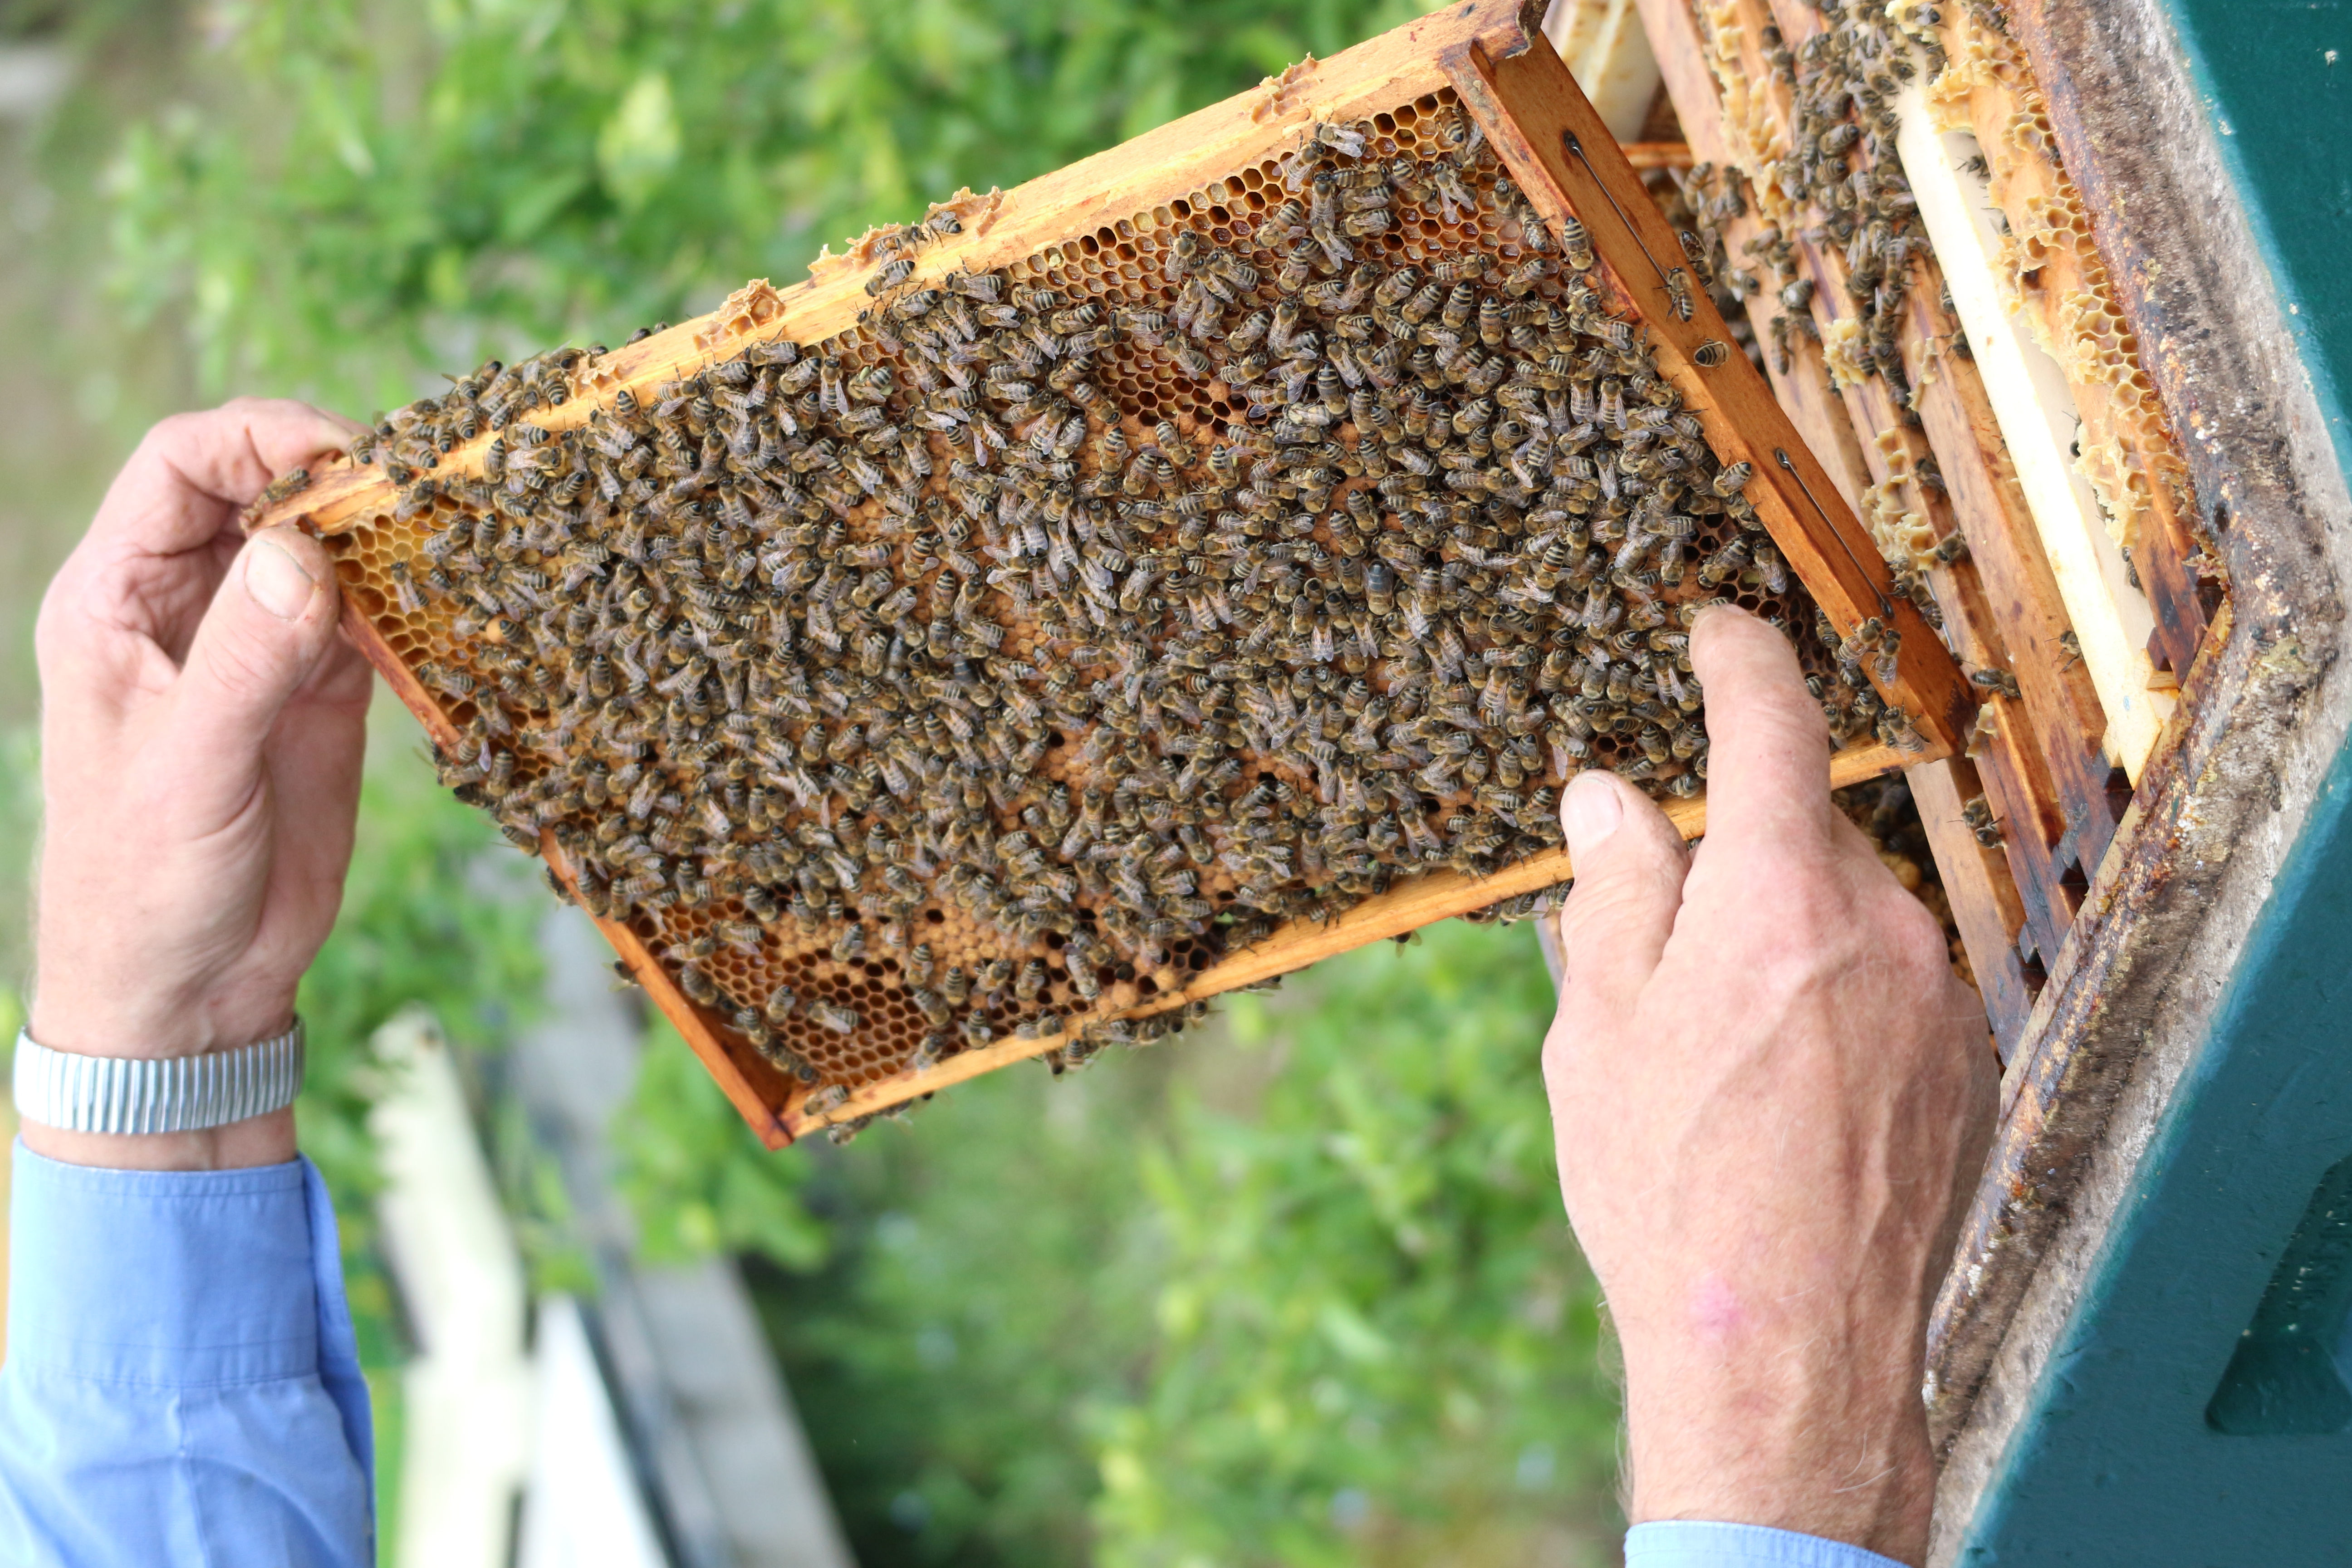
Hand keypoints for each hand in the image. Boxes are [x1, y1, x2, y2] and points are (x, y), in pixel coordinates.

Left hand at [26, 399, 371, 1170]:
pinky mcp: (321, 692)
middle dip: (333, 474)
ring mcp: (259, 645)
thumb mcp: (186, 769)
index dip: (259, 438)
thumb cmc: (144, 884)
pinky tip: (451, 601)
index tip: (345, 457)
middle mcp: (185, 605)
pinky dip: (411, 600)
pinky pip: (369, 616)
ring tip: (448, 534)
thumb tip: (304, 552)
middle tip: (415, 492)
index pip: (180, 465)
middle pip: (259, 487)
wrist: (188, 990)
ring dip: (383, 534)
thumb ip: (244, 658)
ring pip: (323, 545)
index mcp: (115, 599)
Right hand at [1543, 606, 1996, 1565]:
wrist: (1791, 1354)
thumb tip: (1608, 796)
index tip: (1714, 629)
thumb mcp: (1596, 1031)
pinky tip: (1788, 1099)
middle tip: (1657, 960)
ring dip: (1783, 945)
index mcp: (1775, 898)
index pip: (1765, 725)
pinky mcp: (1970, 1062)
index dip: (1734, 658)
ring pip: (1845, 916)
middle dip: (1730, 865)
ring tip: (1721, 1067)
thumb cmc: (1670, 1193)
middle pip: (1796, 838)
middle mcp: (1879, 927)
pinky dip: (1837, 1004)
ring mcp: (1939, 996)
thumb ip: (1616, 892)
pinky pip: (1892, 986)